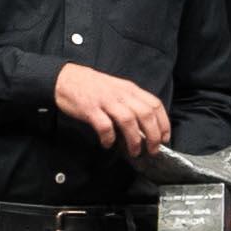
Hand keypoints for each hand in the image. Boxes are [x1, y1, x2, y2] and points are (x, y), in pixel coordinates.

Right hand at [50, 62, 173, 159]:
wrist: (66, 78)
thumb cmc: (93, 87)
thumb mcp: (117, 89)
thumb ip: (131, 103)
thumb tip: (145, 126)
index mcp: (130, 89)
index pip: (155, 104)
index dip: (163, 123)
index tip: (164, 138)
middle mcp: (121, 94)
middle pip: (145, 114)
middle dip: (153, 135)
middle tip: (152, 150)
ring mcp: (106, 101)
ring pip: (128, 121)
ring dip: (134, 140)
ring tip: (134, 151)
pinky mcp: (90, 109)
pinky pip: (104, 126)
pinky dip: (109, 138)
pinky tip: (108, 143)